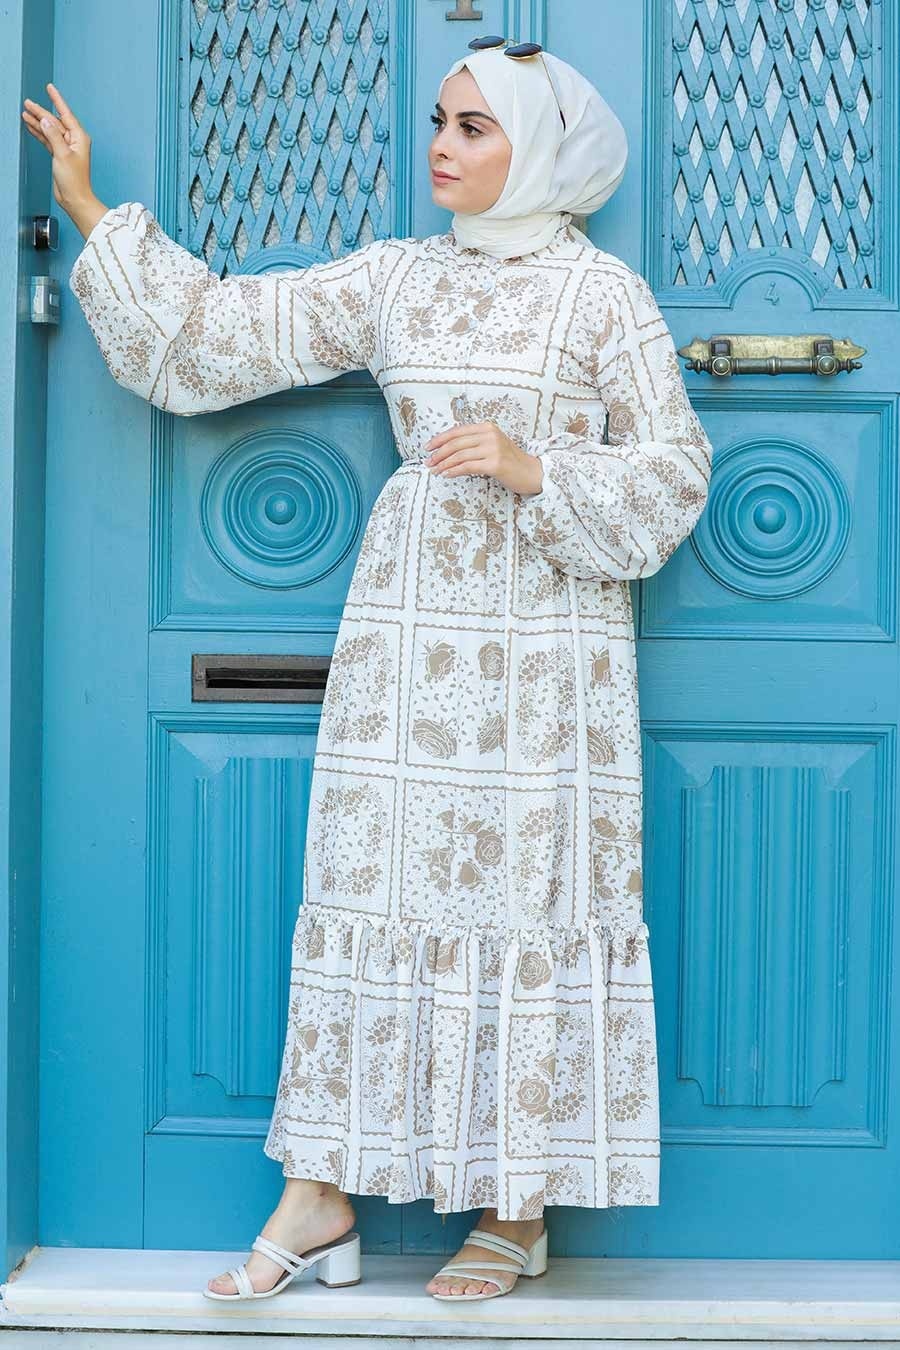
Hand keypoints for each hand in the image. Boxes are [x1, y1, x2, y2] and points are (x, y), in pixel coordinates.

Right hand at [21, 83, 106, 235]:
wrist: (75, 199)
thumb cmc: (75, 181)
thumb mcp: (62, 155)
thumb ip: (53, 136)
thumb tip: (46, 120)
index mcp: (79, 138)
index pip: (65, 114)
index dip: (56, 100)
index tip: (50, 88)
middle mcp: (74, 141)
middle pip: (55, 121)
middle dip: (41, 111)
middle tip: (27, 102)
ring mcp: (66, 148)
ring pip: (49, 130)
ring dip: (37, 121)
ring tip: (25, 112)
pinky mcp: (59, 155)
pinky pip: (47, 139)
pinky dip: (39, 133)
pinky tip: (31, 126)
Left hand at [424, 421, 542, 494]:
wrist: (531, 472)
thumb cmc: (510, 461)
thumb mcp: (492, 445)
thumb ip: (474, 444)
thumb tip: (447, 450)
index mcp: (487, 427)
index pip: (457, 431)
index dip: (440, 439)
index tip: (428, 447)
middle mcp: (489, 435)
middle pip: (456, 443)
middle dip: (438, 453)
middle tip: (428, 462)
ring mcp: (493, 449)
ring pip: (459, 455)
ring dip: (443, 464)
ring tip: (435, 470)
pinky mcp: (494, 464)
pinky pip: (467, 467)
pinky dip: (454, 471)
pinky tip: (446, 474)